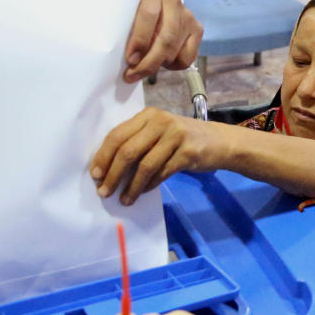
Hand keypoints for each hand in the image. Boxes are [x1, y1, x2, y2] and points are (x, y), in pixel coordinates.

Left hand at [91, 108, 224, 204]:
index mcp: (148, 115)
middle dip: (113, 174)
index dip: (103, 156)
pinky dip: (149, 186)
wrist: (220, 142)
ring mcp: (176, 136)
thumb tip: (108, 167)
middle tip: (104, 191)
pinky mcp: (188, 152)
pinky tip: (143, 193)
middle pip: (128, 150)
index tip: (95, 175)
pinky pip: (162, 173)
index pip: (118, 134)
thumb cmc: (183, 139)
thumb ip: (138, 142)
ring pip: (144, 165)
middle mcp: (160, 121)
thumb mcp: (160, 132)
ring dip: (131, 186)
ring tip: (124, 200)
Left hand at [123, 0, 202, 82]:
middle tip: (133, 74)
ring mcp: (188, 16)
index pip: (149, 16)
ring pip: (175, 52)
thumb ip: (126, 29)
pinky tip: (162, 59)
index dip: (139, 41)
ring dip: (158, 65)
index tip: (130, 60)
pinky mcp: (197, 29)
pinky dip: (172, 65)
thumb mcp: (128, 12)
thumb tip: (128, 60)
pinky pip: (186, 58)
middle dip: (148, 62)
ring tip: (145, 63)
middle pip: (165, 39)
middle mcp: (173, 2)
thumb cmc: (136, 9)